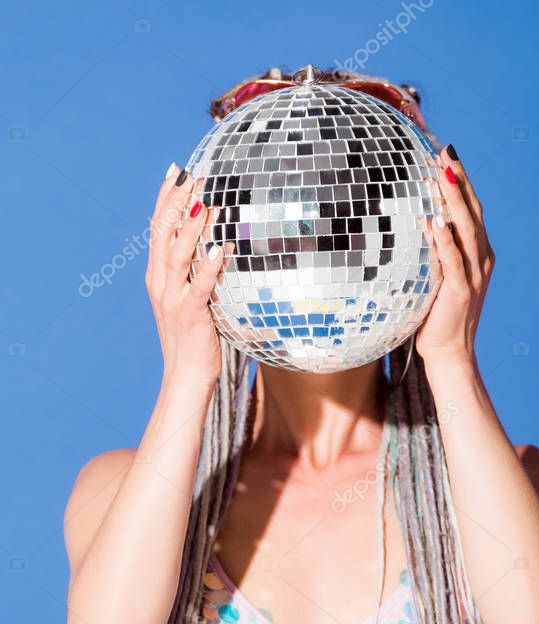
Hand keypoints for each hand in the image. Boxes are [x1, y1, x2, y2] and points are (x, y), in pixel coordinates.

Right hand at [145, 163, 234, 391]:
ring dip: (193, 228)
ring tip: (207, 203)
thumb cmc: (194, 340)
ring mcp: (173, 299)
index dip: (165, 199)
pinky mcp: (190, 315)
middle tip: (191, 174)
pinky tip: (221, 248)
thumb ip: (197, 275)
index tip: (175, 171)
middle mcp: (161, 284)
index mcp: (158, 278)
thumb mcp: (190, 301)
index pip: (157, 230)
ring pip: (178, 255)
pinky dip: (210, 266)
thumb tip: (218, 249)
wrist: (185, 377)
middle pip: (164, 235)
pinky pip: (200, 286)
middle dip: (176, 202)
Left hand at [415, 146, 493, 365]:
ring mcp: (474, 274)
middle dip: (459, 181)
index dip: (461, 181)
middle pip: (473, 211)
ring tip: (441, 176)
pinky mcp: (462, 290)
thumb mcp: (436, 276)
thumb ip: (434, 250)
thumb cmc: (438, 315)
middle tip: (445, 152)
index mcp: (478, 252)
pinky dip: (445, 239)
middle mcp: (481, 259)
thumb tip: (418, 221)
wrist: (450, 352)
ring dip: (454, 202)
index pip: (471, 209)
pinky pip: (453, 260)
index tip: (446, 154)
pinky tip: (435, 221)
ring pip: (467, 230)